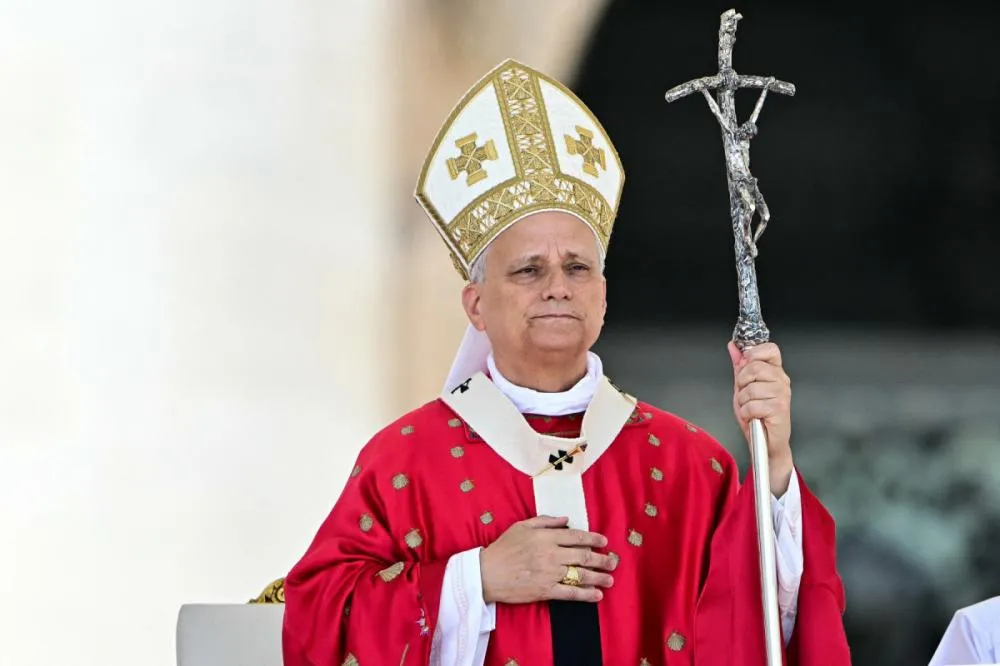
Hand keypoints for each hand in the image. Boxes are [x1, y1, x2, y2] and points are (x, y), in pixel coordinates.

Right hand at [479, 516, 615, 603]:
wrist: (487, 573)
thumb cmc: (503, 548)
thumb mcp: (522, 526)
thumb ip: (545, 521)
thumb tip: (566, 519)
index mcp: (546, 537)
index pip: (576, 537)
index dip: (593, 539)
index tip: (604, 541)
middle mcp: (551, 554)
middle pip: (583, 556)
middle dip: (602, 559)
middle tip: (613, 562)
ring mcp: (549, 573)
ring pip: (581, 575)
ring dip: (599, 577)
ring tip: (610, 579)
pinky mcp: (545, 591)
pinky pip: (570, 593)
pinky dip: (585, 595)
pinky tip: (597, 595)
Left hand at [728, 341, 793, 494]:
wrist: (766, 442)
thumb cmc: (757, 415)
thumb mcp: (743, 387)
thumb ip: (739, 366)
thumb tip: (733, 346)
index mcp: (775, 372)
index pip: (770, 349)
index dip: (754, 353)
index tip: (746, 363)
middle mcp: (781, 380)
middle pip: (754, 367)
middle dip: (742, 382)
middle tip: (746, 395)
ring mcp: (782, 394)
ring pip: (751, 388)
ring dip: (743, 402)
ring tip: (750, 408)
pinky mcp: (779, 408)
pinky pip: (752, 405)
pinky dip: (746, 413)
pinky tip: (752, 417)